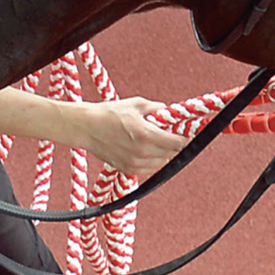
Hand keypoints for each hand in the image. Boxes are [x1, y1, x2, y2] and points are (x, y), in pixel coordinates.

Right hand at [69, 98, 184, 175]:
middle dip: (174, 145)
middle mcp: (143, 152)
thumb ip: (157, 108)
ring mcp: (135, 163)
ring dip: (164, 154)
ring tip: (156, 142)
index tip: (187, 134)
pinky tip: (146, 150)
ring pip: (162, 164)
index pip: (177, 143)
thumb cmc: (109, 113)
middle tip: (171, 135)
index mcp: (147, 135)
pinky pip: (149, 169)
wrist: (86, 127)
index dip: (185, 138)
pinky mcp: (127, 169)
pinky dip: (152, 161)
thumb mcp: (136, 104)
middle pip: (171, 154)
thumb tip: (169, 111)